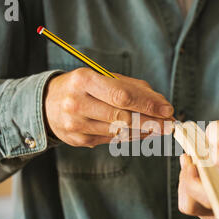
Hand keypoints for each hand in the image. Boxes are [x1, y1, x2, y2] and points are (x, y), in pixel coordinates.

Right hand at [43, 68, 173, 146]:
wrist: (48, 104)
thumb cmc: (84, 88)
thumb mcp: (104, 78)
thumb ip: (134, 88)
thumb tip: (163, 105)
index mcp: (84, 80)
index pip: (123, 96)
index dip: (149, 105)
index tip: (168, 110)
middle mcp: (77, 103)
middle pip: (123, 116)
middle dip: (151, 122)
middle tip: (170, 124)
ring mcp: (76, 124)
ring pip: (120, 131)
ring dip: (145, 131)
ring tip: (160, 128)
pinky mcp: (79, 140)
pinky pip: (113, 139)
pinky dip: (131, 136)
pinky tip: (142, 132)